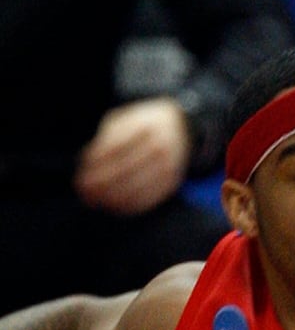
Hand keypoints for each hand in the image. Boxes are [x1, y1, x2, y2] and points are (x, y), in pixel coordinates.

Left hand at [75, 97, 191, 214]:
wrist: (179, 129)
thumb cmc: (139, 126)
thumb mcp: (121, 121)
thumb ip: (103, 141)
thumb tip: (86, 167)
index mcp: (143, 126)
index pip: (113, 149)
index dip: (94, 167)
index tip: (80, 178)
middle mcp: (159, 145)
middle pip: (124, 169)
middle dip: (101, 185)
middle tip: (84, 194)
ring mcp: (168, 165)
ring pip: (137, 186)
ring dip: (113, 198)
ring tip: (95, 202)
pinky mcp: (172, 181)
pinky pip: (150, 197)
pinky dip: (131, 205)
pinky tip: (114, 207)